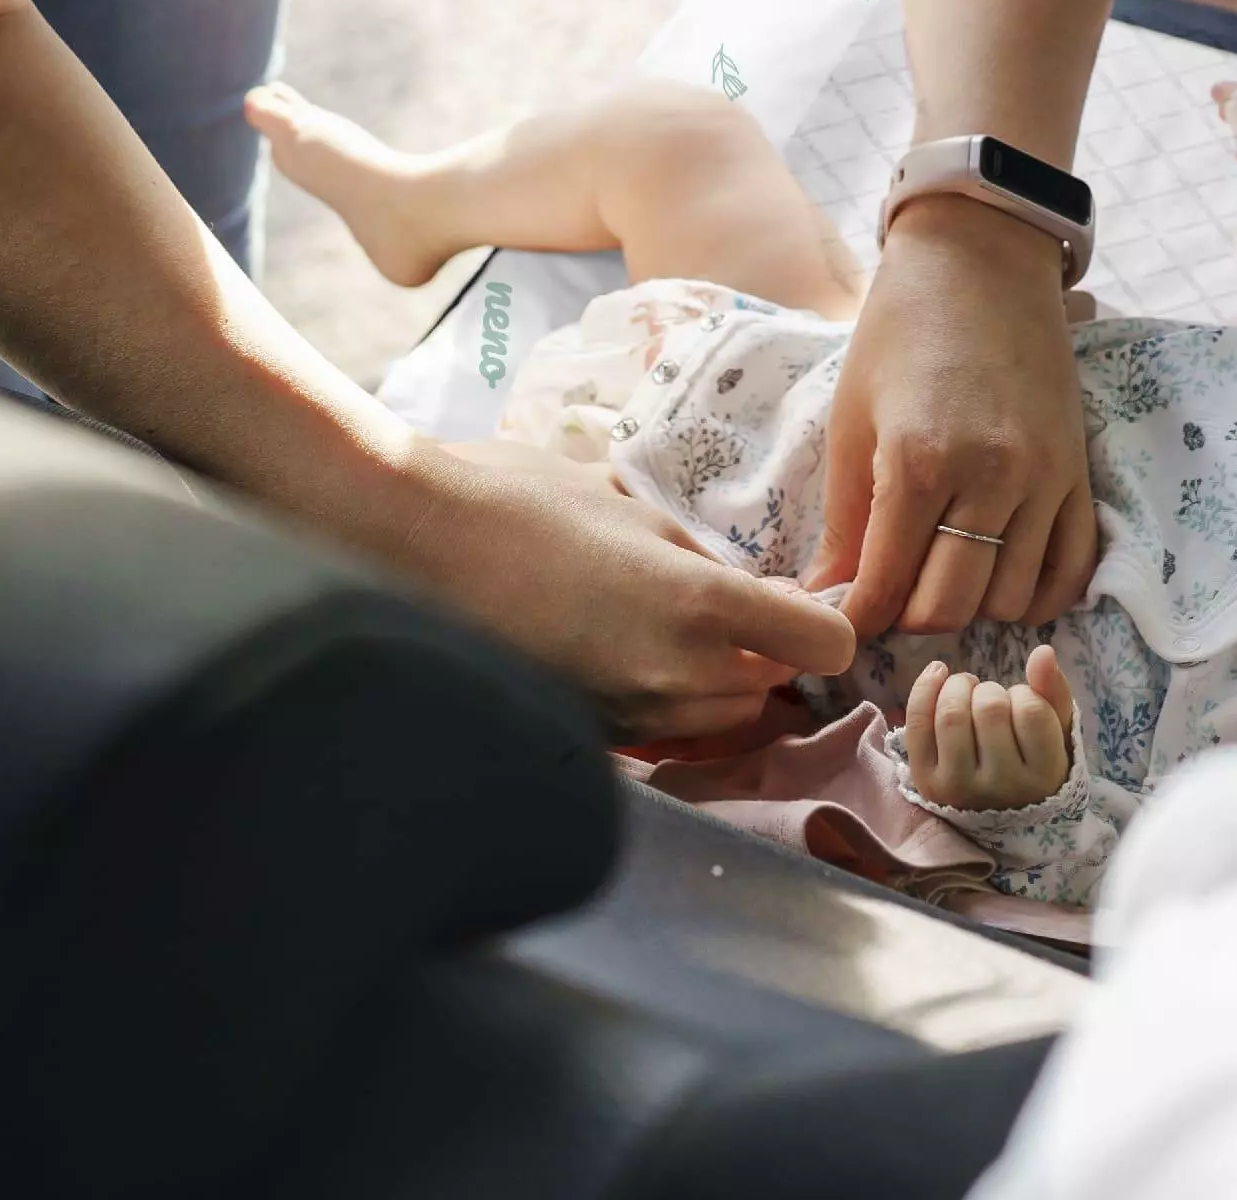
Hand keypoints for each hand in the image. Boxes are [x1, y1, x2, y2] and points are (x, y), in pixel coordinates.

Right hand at [387, 439, 855, 739]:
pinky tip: (617, 652)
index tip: (798, 601)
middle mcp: (678, 674)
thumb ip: (699, 555)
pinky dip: (659, 702)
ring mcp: (631, 715)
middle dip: (764, 653)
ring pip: (718, 718)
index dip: (822, 622)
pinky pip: (658, 731)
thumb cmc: (521, 500)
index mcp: (702, 603)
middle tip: (728, 607)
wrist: (413, 544)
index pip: (824, 645)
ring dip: (714, 682)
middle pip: (771, 689)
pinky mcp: (588, 735)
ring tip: (666, 629)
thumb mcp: (632, 506)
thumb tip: (742, 586)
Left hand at [811, 194, 1099, 635]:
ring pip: (1009, 600)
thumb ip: (844, 521)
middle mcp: (990, 477)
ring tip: (939, 573)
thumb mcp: (851, 419)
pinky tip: (997, 574)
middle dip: (908, 616)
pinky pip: (1069, 571)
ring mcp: (1044, 478)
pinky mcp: (1079, 473)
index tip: (840, 624)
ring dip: (970, 605)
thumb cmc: (898, 331)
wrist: (980, 259)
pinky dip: (1033, 594)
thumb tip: (822, 600)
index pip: (886, 586)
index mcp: (918, 460)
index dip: (856, 619)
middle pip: (950, 607)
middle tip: (887, 593)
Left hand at [902, 645, 1072, 810]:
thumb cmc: (1033, 764)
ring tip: (968, 689)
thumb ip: (1054, 691)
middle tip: (993, 699)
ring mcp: (959, 788)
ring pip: (951, 714)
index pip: (1031, 711)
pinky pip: (917, 724)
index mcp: (1042, 776)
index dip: (1024, 693)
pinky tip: (938, 673)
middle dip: (990, 690)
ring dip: (959, 687)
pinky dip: (924, 689)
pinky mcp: (927, 783)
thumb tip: (1042, 650)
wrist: (1001, 818)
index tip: (1021, 703)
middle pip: (989, 709)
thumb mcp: (1056, 733)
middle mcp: (1000, 787)